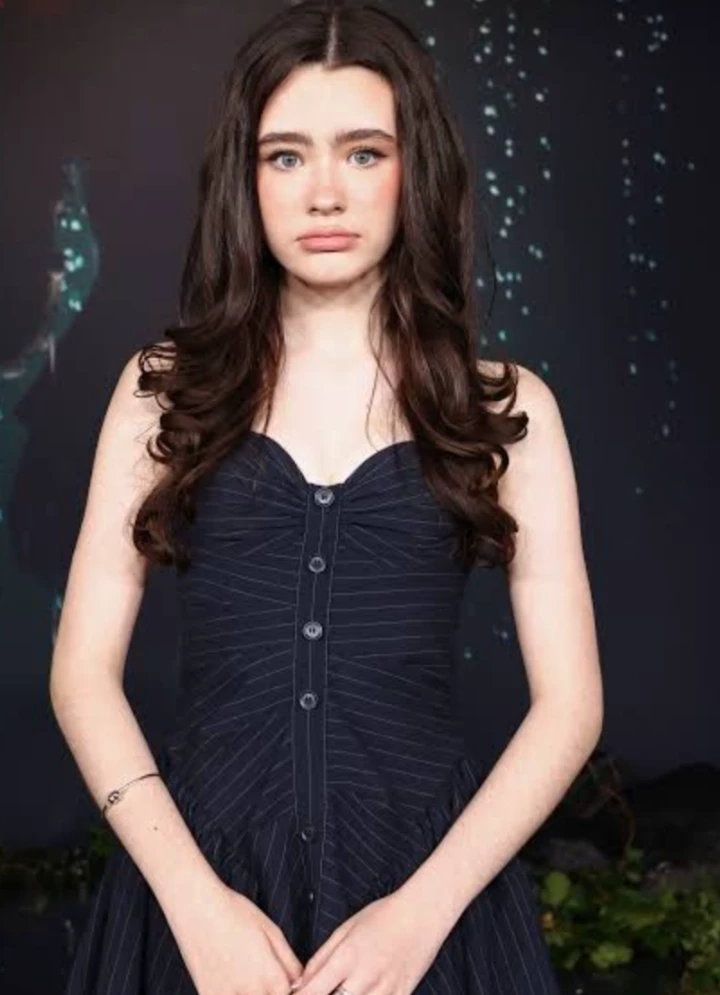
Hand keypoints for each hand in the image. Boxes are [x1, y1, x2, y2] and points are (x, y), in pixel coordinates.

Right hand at [168, 879, 304, 994]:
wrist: (197, 907)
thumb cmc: (235, 912)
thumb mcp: (272, 931)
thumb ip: (289, 962)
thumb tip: (298, 981)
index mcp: (271, 977)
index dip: (286, 985)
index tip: (278, 973)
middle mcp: (251, 992)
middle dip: (269, 988)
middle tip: (258, 967)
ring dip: (251, 990)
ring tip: (242, 968)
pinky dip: (232, 991)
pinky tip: (228, 974)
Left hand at [294, 890, 450, 994]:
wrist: (422, 913)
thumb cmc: (383, 915)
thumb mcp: (346, 929)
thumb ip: (321, 958)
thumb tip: (300, 983)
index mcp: (346, 958)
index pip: (313, 992)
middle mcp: (364, 978)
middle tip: (321, 992)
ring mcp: (384, 990)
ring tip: (343, 992)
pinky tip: (362, 994)